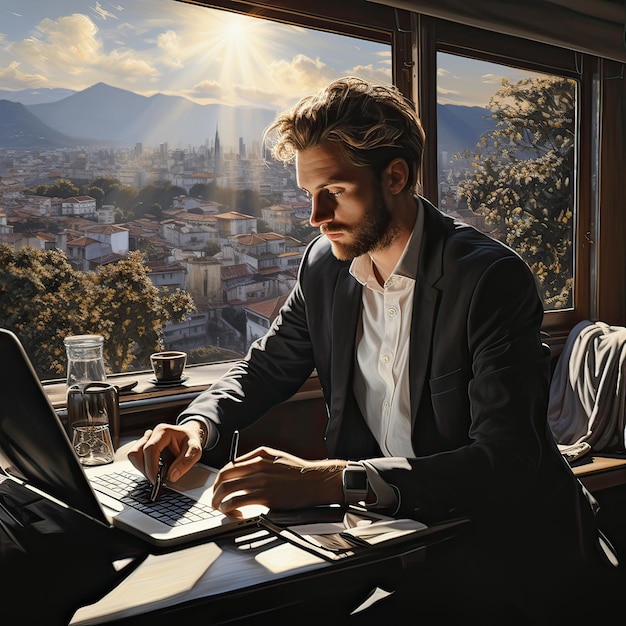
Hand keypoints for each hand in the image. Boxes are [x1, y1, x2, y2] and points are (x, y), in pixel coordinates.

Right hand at [127, 421, 204, 484]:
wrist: (189, 434)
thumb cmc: (190, 440)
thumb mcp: (195, 450)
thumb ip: (186, 462)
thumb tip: (171, 476)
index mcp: (163, 431)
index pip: (150, 449)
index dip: (151, 467)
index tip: (156, 481)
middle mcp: (152, 434)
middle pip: (136, 453)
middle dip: (145, 470)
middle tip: (158, 480)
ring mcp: (145, 439)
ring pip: (133, 455)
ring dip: (142, 468)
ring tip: (157, 473)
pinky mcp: (142, 445)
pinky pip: (135, 457)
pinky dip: (143, 466)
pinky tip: (155, 468)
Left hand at [211, 446, 346, 513]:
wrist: (316, 481)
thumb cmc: (300, 471)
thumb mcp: (277, 457)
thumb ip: (259, 460)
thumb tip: (242, 469)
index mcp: (259, 455)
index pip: (230, 465)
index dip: (221, 478)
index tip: (220, 488)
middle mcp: (257, 465)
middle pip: (224, 476)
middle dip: (215, 490)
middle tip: (215, 499)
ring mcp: (260, 481)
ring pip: (227, 489)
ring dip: (218, 501)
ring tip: (219, 508)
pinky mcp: (264, 496)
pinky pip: (237, 501)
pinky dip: (229, 508)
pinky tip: (233, 512)